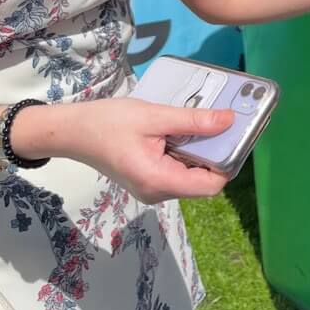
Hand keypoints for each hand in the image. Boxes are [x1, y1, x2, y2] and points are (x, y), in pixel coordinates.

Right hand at [52, 98, 235, 203]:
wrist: (71, 131)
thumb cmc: (108, 122)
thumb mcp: (154, 116)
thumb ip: (193, 121)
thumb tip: (229, 121)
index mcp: (159, 181)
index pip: (211, 185)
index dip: (228, 161)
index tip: (237, 135)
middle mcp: (158, 193)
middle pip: (203, 181)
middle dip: (217, 153)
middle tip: (225, 121)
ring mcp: (151, 189)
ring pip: (190, 175)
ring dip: (201, 151)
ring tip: (206, 121)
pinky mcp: (147, 180)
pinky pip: (177, 170)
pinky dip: (186, 152)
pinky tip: (185, 129)